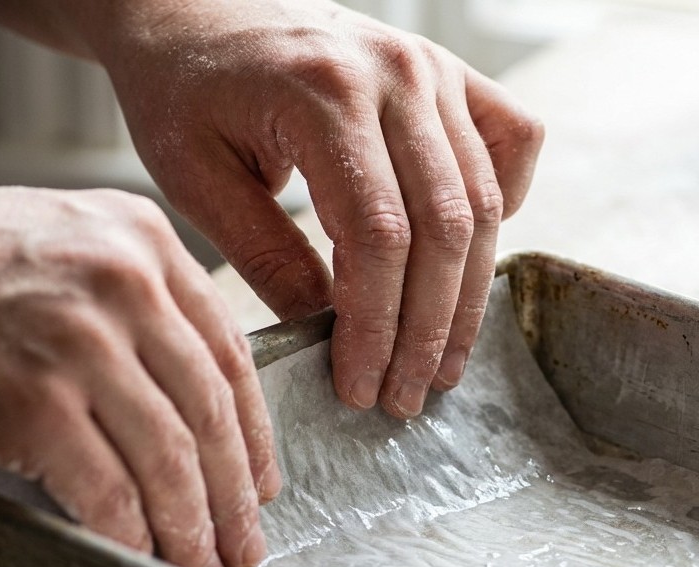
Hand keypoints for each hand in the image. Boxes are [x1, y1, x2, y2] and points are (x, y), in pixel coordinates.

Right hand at [0, 184, 277, 566]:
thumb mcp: (57, 246)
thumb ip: (128, 297)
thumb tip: (188, 392)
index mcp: (140, 238)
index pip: (228, 350)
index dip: (254, 432)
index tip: (262, 481)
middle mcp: (123, 280)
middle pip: (211, 409)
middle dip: (235, 493)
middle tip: (244, 544)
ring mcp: (79, 340)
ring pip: (171, 457)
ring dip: (192, 527)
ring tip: (201, 566)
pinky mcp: (32, 402)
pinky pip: (107, 490)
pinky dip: (129, 536)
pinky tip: (138, 559)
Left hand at [88, 0, 543, 417]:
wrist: (195, 9)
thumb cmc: (185, 89)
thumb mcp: (195, 177)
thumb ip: (266, 256)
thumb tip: (333, 335)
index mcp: (324, 93)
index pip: (378, 235)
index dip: (378, 324)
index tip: (362, 386)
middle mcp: (395, 72)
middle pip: (444, 227)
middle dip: (429, 328)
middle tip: (406, 395)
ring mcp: (432, 69)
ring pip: (482, 202)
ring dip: (466, 295)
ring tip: (440, 362)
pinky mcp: (451, 74)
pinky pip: (513, 142)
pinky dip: (503, 206)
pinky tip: (464, 257)